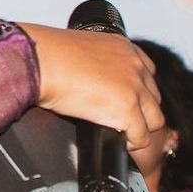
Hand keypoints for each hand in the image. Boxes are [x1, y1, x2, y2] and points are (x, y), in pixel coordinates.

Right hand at [18, 22, 162, 149]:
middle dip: (140, 111)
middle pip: (153, 98)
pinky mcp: (127, 109)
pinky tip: (120, 143)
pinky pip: (141, 136)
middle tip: (123, 123)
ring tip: (124, 137)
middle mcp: (135, 65)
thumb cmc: (44, 55)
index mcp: (123, 47)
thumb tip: (84, 80)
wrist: (38, 61)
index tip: (125, 102)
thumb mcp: (79, 51)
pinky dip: (132, 143)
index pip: (146, 74)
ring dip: (140, 129)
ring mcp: (134, 88)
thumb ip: (92, 64)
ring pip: (154, 119)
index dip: (137, 92)